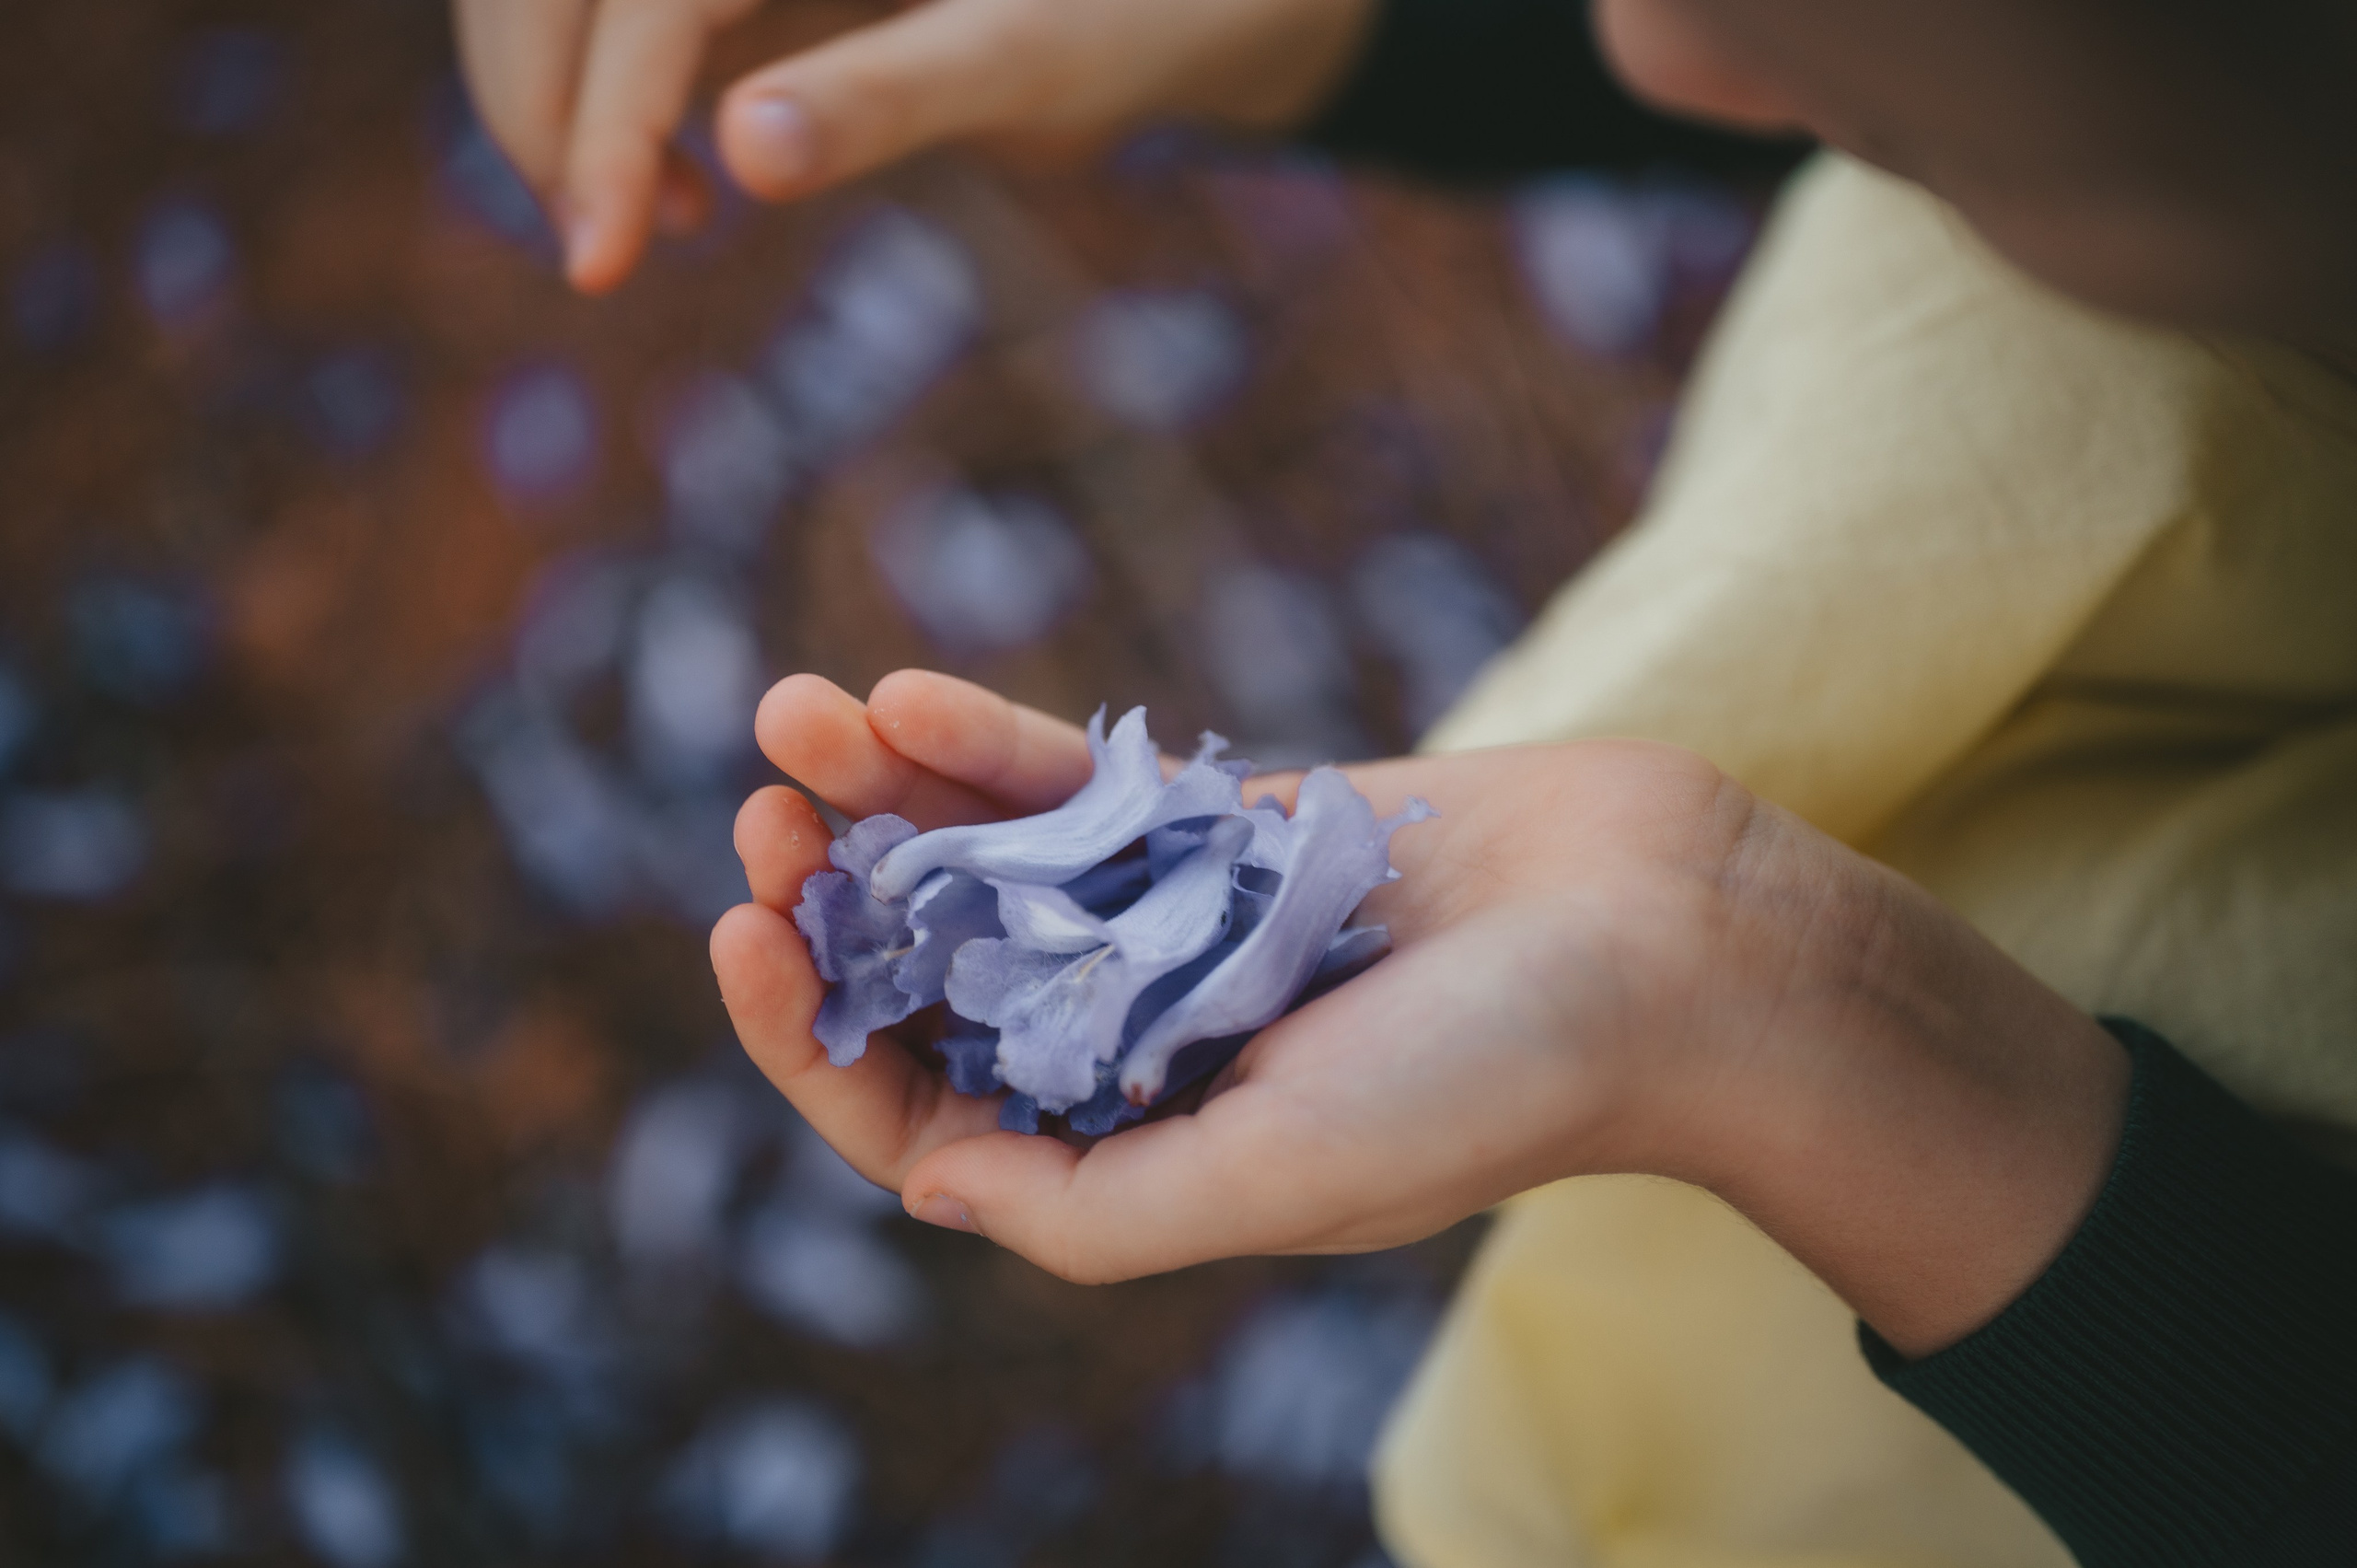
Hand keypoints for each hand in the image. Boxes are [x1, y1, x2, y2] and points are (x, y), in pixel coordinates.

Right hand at [453, 0, 1374, 293]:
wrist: (1195, 0)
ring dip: (564, 95)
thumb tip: (740, 151)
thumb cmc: (1134, 17)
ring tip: (628, 228)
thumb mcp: (1023, 61)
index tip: (597, 256)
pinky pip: (638, 13)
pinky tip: (673, 190)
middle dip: (543, 98)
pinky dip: (617, 92)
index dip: (599, 114)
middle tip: (593, 254)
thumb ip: (888, 96)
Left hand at [714, 670, 2128, 1355]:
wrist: (1662, 940)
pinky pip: (1084, 787)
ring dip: (887, 799)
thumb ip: (1097, 1206)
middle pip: (939, 976)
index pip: (928, 1112)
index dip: (818, 1039)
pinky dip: (994, 745)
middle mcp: (1141, 1043)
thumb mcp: (1280, 1178)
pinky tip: (902, 698)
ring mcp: (1176, 927)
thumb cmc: (1491, 1082)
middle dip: (836, 901)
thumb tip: (924, 1182)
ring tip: (792, 718)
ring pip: (993, 863)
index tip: (750, 938)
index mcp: (1139, 1152)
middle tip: (757, 817)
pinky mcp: (1226, 830)